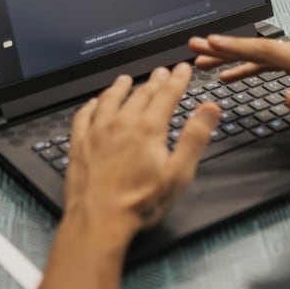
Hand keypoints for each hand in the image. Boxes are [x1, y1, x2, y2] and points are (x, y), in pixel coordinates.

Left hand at [64, 63, 220, 239]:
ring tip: (126, 79)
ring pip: (110, 99)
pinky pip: (83, 116)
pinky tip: (93, 103)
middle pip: (141, 94)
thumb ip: (195, 137)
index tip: (183, 68)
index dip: (177, 80)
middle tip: (161, 72)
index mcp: (148, 129)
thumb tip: (210, 109)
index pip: (167, 95)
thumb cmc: (140, 202)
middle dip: (155, 81)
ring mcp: (97, 132)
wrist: (99, 219)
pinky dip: (90, 105)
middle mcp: (122, 123)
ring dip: (120, 87)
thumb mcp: (178, 173)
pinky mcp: (79, 144)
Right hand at [190, 34, 289, 128]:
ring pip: (258, 52)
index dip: (234, 46)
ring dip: (231, 55)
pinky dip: (246, 64)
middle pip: (254, 46)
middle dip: (223, 46)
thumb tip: (289, 98)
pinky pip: (267, 60)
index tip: (209, 42)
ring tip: (204, 60)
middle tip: (194, 46)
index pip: (262, 49)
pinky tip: (233, 74)